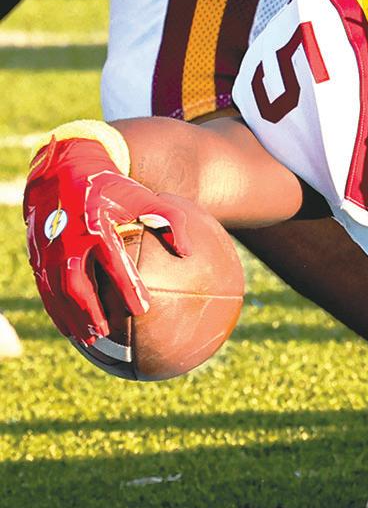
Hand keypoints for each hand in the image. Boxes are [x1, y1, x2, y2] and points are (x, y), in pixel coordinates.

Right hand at [23, 135, 190, 343]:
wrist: (65, 169)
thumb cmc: (112, 188)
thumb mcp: (143, 196)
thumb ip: (170, 219)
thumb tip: (188, 251)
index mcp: (97, 223)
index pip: (113, 261)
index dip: (127, 286)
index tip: (142, 309)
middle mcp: (69, 238)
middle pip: (77, 283)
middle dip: (91, 310)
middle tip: (107, 332)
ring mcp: (49, 249)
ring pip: (57, 291)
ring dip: (71, 317)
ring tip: (90, 338)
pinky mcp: (38, 255)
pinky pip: (45, 289)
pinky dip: (56, 311)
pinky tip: (70, 328)